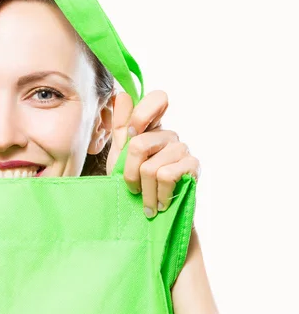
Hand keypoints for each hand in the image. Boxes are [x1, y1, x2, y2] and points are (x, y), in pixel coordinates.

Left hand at [106, 90, 200, 218]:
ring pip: (150, 168)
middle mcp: (170, 135)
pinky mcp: (193, 166)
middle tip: (132, 189)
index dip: (141, 114)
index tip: (130, 136)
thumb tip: (122, 95)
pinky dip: (158, 195)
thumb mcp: (119, 156)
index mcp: (153, 127)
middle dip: (129, 173)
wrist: (152, 218)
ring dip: (144, 191)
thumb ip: (120, 127)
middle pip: (139, 144)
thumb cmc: (136, 185)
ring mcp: (183, 149)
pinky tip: (160, 204)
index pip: (158, 98)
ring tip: (146, 203)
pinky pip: (166, 176)